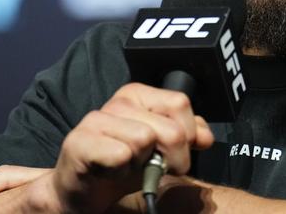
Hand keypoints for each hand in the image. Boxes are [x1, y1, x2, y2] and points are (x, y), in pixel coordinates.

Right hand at [26, 83, 213, 213]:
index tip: (174, 153)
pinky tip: (111, 170)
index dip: (187, 136)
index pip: (181, 104)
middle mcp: (119, 101)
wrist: (83, 190)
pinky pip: (120, 154)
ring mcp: (96, 119)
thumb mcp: (162, 149)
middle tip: (154, 167)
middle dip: (171, 159)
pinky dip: (121, 170)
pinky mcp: (79, 142)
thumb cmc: (123, 166)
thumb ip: (188, 136)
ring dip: (142, 164)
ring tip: (128, 166)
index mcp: (139, 94)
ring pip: (145, 139)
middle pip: (170, 128)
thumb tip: (205, 136)